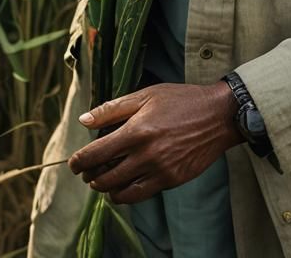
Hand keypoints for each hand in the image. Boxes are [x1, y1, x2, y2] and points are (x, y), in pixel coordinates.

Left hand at [67, 81, 240, 204]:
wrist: (218, 115)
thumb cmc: (181, 100)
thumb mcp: (146, 95)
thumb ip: (113, 109)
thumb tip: (84, 120)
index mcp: (137, 130)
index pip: (97, 153)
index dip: (79, 162)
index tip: (73, 164)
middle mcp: (146, 153)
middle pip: (105, 176)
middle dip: (90, 176)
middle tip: (87, 172)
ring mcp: (160, 170)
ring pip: (121, 191)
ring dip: (106, 188)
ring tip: (104, 180)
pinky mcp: (171, 180)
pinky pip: (140, 195)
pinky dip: (126, 194)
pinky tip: (123, 186)